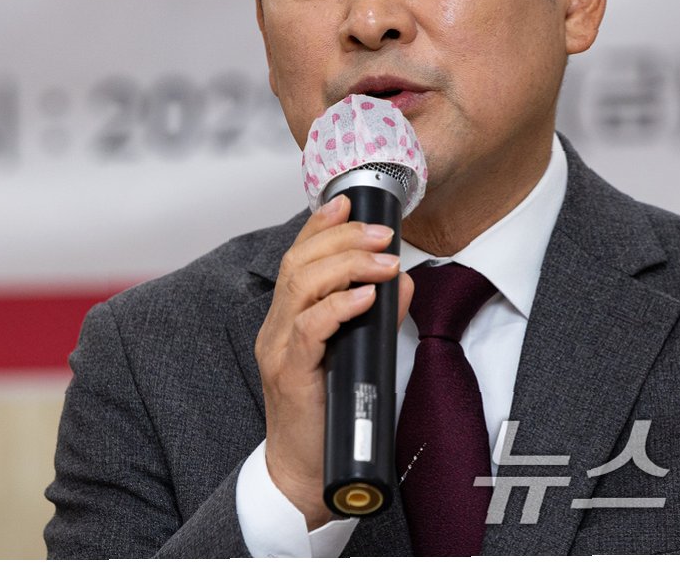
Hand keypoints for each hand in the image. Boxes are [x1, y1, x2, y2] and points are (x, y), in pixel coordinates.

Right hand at [254, 194, 414, 528]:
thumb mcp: (359, 358)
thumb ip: (377, 319)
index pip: (297, 258)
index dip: (320, 226)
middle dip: (342, 240)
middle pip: (298, 264)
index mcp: (287, 320)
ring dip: (346, 266)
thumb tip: (403, 282)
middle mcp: (276, 329)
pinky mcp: (290, 375)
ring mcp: (279, 350)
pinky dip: (338, 307)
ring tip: (383, 261)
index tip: (348, 202)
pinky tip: (364, 298)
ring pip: (301, 288)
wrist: (306, 476)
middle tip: (383, 234)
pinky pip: (309, 330)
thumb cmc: (331, 418)